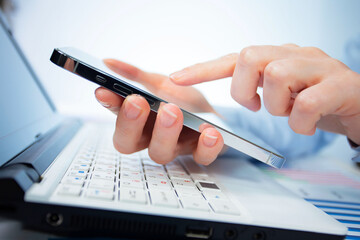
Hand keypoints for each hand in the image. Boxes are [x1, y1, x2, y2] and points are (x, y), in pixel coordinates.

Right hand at [95, 59, 223, 164]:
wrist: (211, 113)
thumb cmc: (181, 101)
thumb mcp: (159, 83)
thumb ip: (135, 75)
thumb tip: (108, 62)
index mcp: (139, 122)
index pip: (116, 119)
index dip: (110, 107)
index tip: (104, 91)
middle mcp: (151, 138)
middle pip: (129, 143)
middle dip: (131, 123)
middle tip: (139, 102)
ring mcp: (175, 148)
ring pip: (160, 153)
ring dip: (165, 133)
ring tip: (173, 110)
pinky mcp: (200, 152)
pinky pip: (201, 157)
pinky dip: (206, 146)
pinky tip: (210, 131)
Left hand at [169, 44, 359, 144]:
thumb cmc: (315, 99)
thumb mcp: (282, 93)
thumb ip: (259, 88)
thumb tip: (237, 94)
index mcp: (276, 57)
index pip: (233, 58)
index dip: (202, 69)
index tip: (175, 80)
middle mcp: (294, 54)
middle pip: (250, 56)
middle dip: (244, 89)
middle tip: (258, 106)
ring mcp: (318, 66)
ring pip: (277, 75)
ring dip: (277, 106)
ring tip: (289, 112)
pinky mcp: (341, 84)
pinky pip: (307, 102)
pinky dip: (300, 122)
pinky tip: (305, 124)